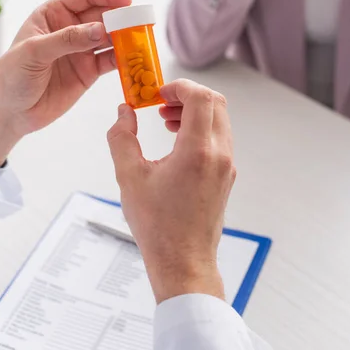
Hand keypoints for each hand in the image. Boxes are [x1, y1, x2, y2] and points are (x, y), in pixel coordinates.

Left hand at [0, 0, 130, 165]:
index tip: (125, 0)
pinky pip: (111, 61)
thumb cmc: (12, 76)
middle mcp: (71, 29)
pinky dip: (124, 60)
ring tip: (141, 40)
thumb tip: (100, 30)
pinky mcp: (89, 72)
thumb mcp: (34, 52)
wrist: (12, 112)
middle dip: (121, 17)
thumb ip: (67, 39)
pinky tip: (134, 60)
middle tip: (138, 22)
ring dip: (126, 38)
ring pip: (110, 38)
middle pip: (102, 15)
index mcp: (53, 14)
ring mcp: (82, 51)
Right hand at [107, 79, 235, 303]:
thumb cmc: (157, 225)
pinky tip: (177, 140)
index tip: (158, 93)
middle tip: (161, 102)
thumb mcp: (129, 178)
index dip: (179, 87)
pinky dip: (200, 128)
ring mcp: (227, 165)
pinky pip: (219, 137)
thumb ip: (122, 137)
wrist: (184, 262)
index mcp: (197, 151)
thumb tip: (123, 112)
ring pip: (219, 119)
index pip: (201, 97)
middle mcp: (219, 154)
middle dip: (187, 95)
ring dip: (194, 111)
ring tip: (165, 120)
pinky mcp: (226, 175)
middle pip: (215, 102)